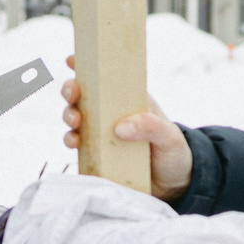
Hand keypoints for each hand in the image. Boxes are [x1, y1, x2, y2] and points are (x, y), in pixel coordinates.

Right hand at [61, 55, 192, 203]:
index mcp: (129, 100)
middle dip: (71, 90)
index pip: (107, 77)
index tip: (72, 59)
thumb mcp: (169, 136)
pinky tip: (74, 144)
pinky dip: (70, 141)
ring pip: (75, 118)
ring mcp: (102, 134)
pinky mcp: (97, 155)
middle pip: (83, 95)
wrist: (174, 185)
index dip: (87, 65)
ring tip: (75, 123)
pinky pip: (77, 145)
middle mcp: (111, 114)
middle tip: (73, 95)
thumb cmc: (174, 153)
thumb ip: (150, 127)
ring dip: (68, 116)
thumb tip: (120, 127)